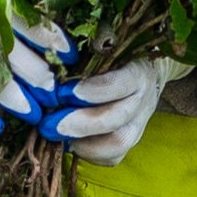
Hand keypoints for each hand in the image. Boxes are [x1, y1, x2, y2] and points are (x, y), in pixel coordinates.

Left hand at [0, 19, 181, 165]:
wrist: (148, 71)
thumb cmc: (119, 51)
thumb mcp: (111, 38)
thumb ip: (96, 40)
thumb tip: (66, 48)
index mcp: (138, 72)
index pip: (120, 84)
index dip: (93, 91)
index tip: (63, 92)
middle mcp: (143, 101)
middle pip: (116, 120)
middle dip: (79, 124)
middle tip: (48, 124)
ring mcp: (140, 124)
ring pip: (118, 144)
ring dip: (84, 144)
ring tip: (56, 137)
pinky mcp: (131, 141)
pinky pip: (114, 157)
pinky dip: (89, 155)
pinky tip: (68, 144)